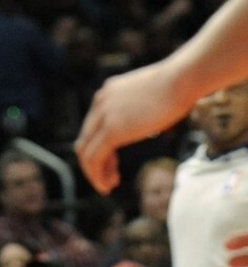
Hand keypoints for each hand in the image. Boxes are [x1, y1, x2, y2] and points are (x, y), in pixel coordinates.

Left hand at [75, 60, 185, 192]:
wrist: (181, 80)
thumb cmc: (178, 86)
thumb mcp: (152, 96)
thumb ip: (143, 110)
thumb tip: (150, 124)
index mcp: (108, 93)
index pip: (93, 126)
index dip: (101, 148)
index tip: (114, 163)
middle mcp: (100, 102)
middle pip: (85, 139)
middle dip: (95, 163)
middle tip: (109, 179)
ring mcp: (103, 115)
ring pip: (85, 152)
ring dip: (94, 173)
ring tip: (107, 187)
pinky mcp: (111, 130)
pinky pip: (94, 158)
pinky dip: (97, 175)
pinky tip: (108, 185)